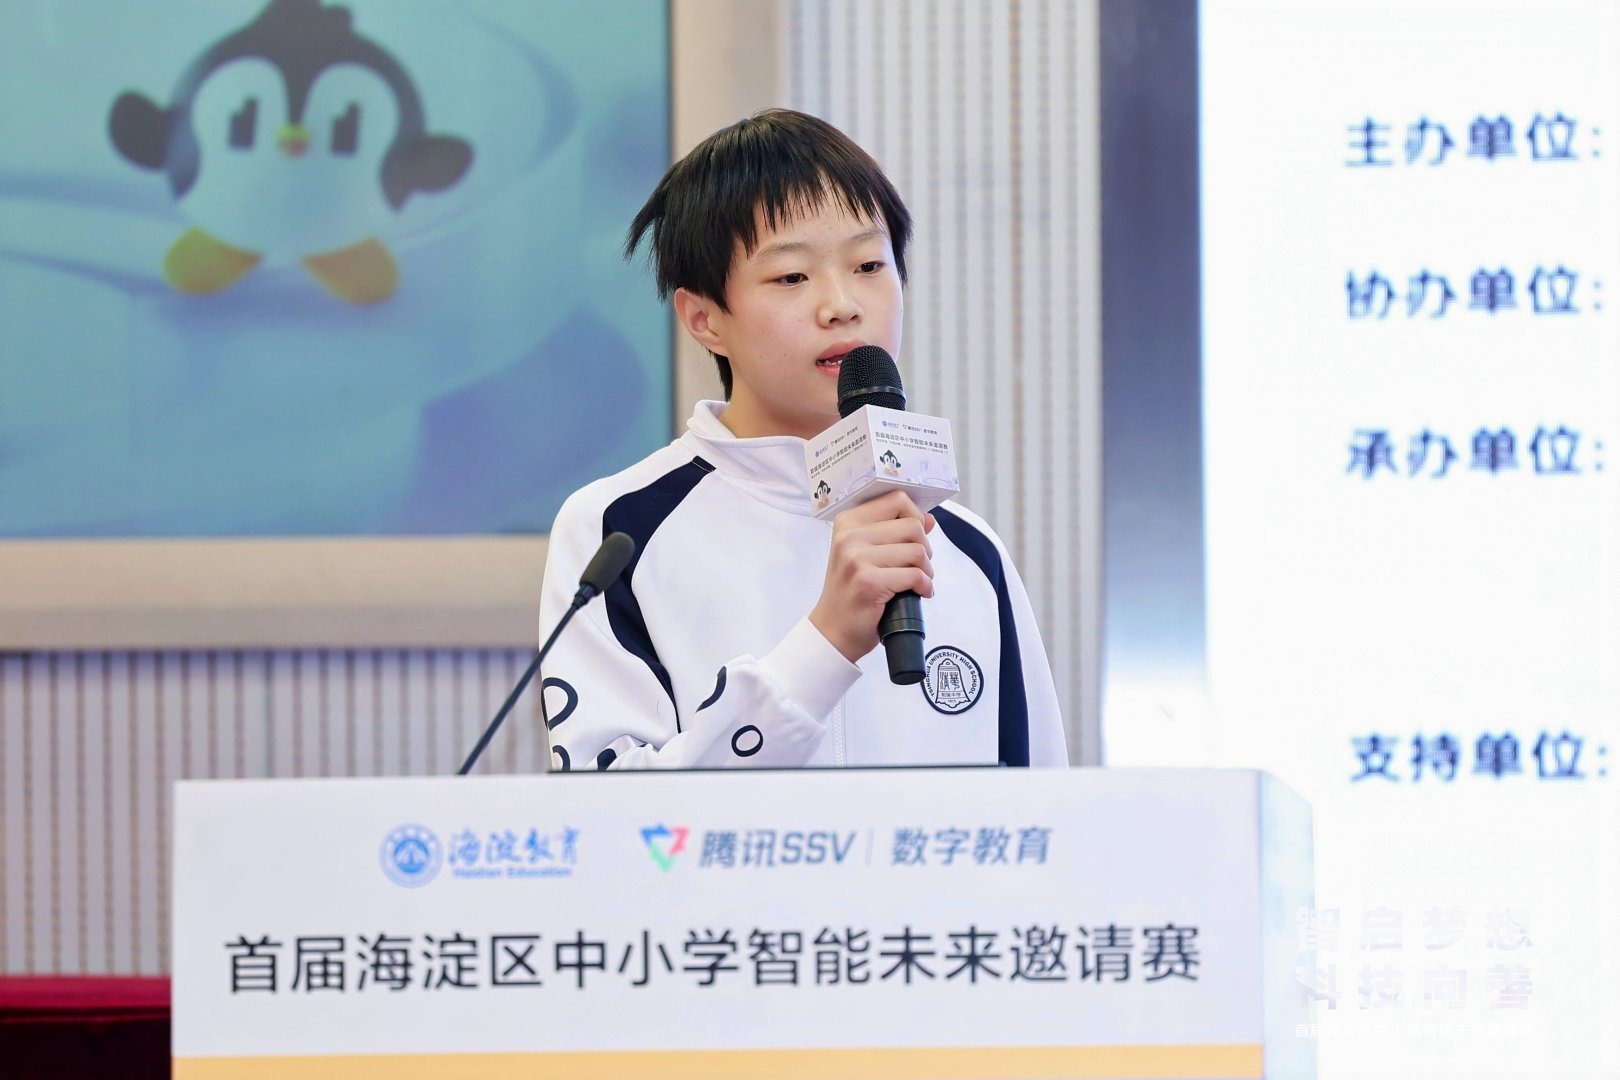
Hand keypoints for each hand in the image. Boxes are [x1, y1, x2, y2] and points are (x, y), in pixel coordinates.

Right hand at [809, 491, 935, 662]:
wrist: (833, 629)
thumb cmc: (852, 590)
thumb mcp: (866, 554)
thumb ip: (895, 532)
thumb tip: (929, 518)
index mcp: (848, 521)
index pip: (897, 499)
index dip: (915, 517)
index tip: (914, 537)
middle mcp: (850, 535)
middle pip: (913, 525)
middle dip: (925, 548)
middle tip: (918, 565)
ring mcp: (857, 558)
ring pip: (917, 550)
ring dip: (926, 570)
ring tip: (917, 582)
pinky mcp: (869, 581)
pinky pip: (915, 575)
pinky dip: (925, 586)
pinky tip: (919, 593)